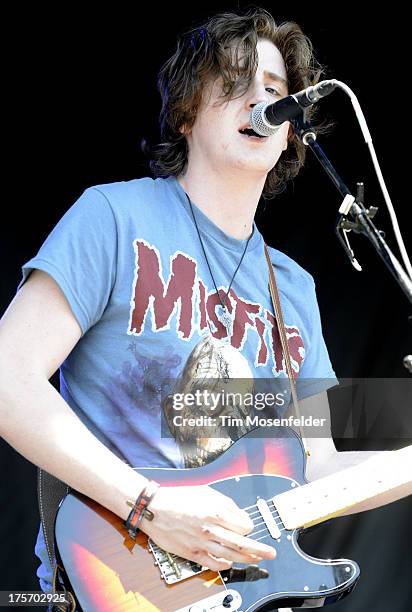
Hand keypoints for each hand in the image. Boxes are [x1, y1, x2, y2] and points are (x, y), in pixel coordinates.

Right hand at [139, 484, 275, 571]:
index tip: (249, 526)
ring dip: (247, 559)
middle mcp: (211, 529)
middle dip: (260, 549)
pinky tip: (230, 563)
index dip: (249, 526)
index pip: (243, 525)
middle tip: (271, 553)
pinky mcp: (192, 553)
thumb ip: (226, 504)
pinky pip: (214, 564)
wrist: (154, 508)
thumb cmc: (179, 498)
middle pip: (242, 543)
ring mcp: (202, 543)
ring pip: (231, 555)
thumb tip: (240, 516)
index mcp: (215, 511)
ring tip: (257, 560)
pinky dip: (225, 564)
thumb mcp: (206, 492)